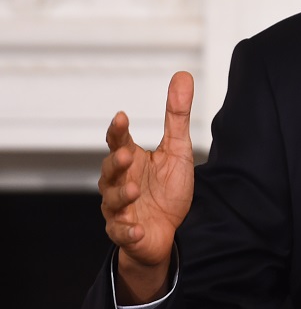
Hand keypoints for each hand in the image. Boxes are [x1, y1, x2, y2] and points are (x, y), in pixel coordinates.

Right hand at [99, 71, 194, 302]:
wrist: (167, 232)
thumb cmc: (167, 189)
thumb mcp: (177, 149)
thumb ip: (177, 116)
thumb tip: (182, 76)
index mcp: (131, 161)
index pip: (118, 142)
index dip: (117, 130)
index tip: (121, 117)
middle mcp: (119, 183)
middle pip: (110, 170)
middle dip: (116, 163)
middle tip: (127, 154)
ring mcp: (120, 209)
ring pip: (112, 201)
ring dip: (121, 195)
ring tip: (134, 190)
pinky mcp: (126, 233)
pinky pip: (122, 233)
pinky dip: (127, 231)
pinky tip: (135, 229)